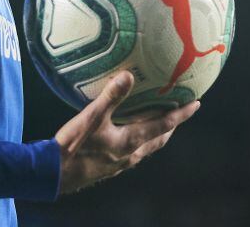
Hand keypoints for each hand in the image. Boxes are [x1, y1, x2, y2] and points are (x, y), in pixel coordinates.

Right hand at [54, 71, 199, 194]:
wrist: (53, 174)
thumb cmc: (73, 147)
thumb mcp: (92, 117)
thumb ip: (111, 96)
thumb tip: (129, 75)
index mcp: (131, 141)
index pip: (165, 125)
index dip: (182, 114)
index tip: (196, 104)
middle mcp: (130, 154)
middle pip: (159, 138)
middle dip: (172, 124)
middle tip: (180, 111)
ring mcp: (119, 163)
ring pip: (146, 146)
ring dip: (156, 133)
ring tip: (157, 119)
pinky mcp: (107, 166)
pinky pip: (132, 151)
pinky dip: (139, 138)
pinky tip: (126, 131)